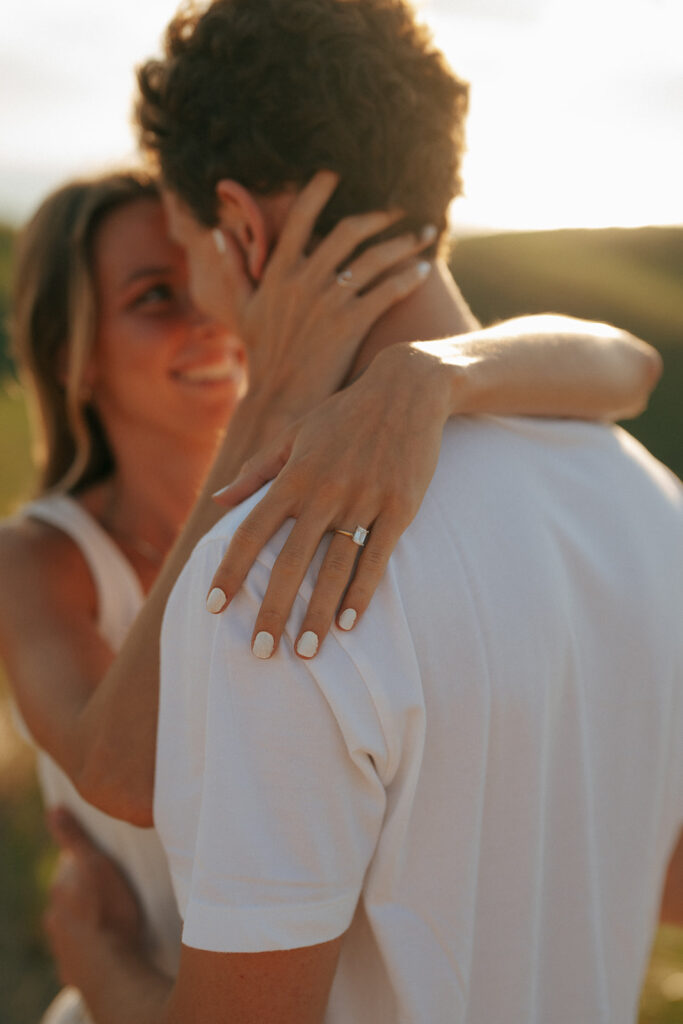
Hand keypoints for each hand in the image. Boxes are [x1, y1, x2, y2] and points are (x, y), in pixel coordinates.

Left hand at [44, 807, 143, 986]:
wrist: (111, 969)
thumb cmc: (108, 912)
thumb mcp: (96, 864)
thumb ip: (73, 838)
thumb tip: (53, 809)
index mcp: (60, 888)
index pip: (71, 866)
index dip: (89, 863)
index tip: (106, 866)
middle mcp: (54, 915)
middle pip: (72, 895)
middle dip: (87, 891)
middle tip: (115, 891)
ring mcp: (62, 943)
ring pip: (75, 923)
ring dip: (90, 919)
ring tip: (116, 919)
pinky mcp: (73, 967)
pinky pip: (83, 950)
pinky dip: (93, 944)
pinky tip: (111, 943)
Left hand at [207, 342, 450, 657]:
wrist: (407, 389)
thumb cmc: (343, 414)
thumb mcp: (293, 434)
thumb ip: (255, 472)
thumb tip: (218, 504)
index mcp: (293, 475)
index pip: (251, 531)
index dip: (231, 570)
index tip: (214, 606)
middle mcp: (324, 492)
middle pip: (290, 562)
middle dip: (272, 610)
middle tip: (260, 652)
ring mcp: (364, 500)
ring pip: (335, 567)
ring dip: (319, 613)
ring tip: (306, 651)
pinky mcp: (400, 507)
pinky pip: (378, 557)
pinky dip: (363, 591)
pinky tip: (351, 623)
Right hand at [219, 170, 433, 415]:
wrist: (280, 398)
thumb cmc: (262, 354)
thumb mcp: (240, 309)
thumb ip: (231, 270)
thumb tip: (216, 235)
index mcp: (278, 271)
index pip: (300, 217)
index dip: (319, 190)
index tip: (337, 172)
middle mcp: (304, 280)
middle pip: (349, 230)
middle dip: (380, 214)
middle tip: (400, 208)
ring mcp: (329, 301)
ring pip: (374, 258)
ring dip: (404, 242)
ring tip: (426, 235)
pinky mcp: (350, 324)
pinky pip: (386, 291)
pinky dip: (408, 277)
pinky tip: (423, 271)